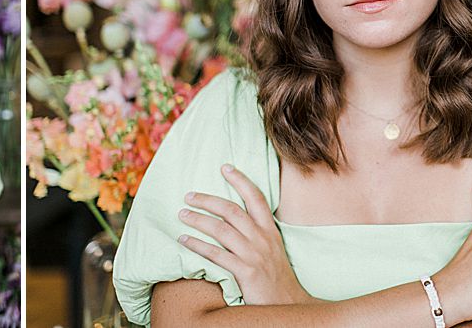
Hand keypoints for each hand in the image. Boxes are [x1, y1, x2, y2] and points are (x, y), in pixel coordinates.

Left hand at [176, 164, 315, 305]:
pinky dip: (198, 246)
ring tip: (182, 214)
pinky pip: (217, 255)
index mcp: (270, 230)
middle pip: (232, 210)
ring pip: (221, 230)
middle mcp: (262, 238)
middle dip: (208, 200)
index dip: (241, 180)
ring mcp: (254, 255)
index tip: (225, 167)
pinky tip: (184, 240)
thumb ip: (258, 233)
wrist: (288, 304)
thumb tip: (237, 218)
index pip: (256, 198)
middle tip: (189, 195)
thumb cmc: (276, 277)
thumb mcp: (273, 249)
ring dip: (198, 220)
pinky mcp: (246, 272)